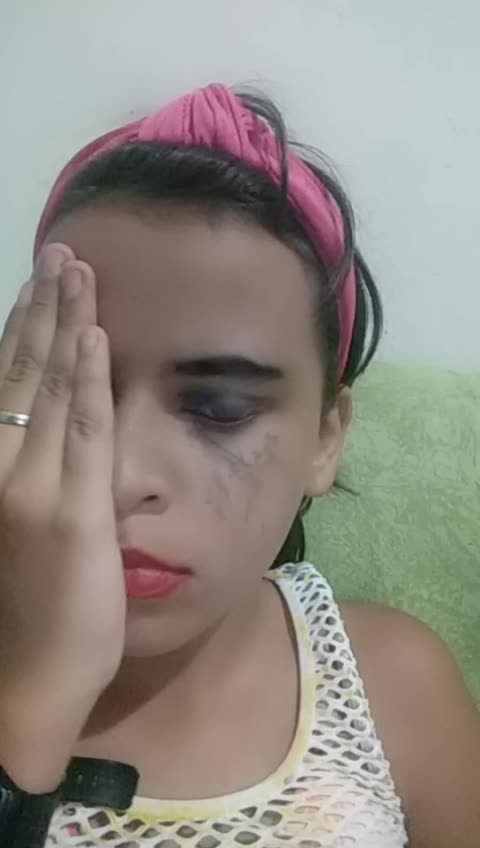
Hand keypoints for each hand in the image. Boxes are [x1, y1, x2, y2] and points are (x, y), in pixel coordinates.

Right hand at [0, 244, 124, 787]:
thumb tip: (43, 424)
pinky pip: (84, 429)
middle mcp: (0, 466)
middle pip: (23, 371)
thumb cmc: (24, 608)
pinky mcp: (73, 509)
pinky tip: (94, 335)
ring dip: (67, 324)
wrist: (28, 676)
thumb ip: (27, 472)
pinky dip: (88, 378)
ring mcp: (34, 485)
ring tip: (78, 273)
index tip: (39, 283)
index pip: (6, 383)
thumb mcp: (14, 528)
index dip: (21, 328)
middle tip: (60, 254)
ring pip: (53, 388)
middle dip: (42, 307)